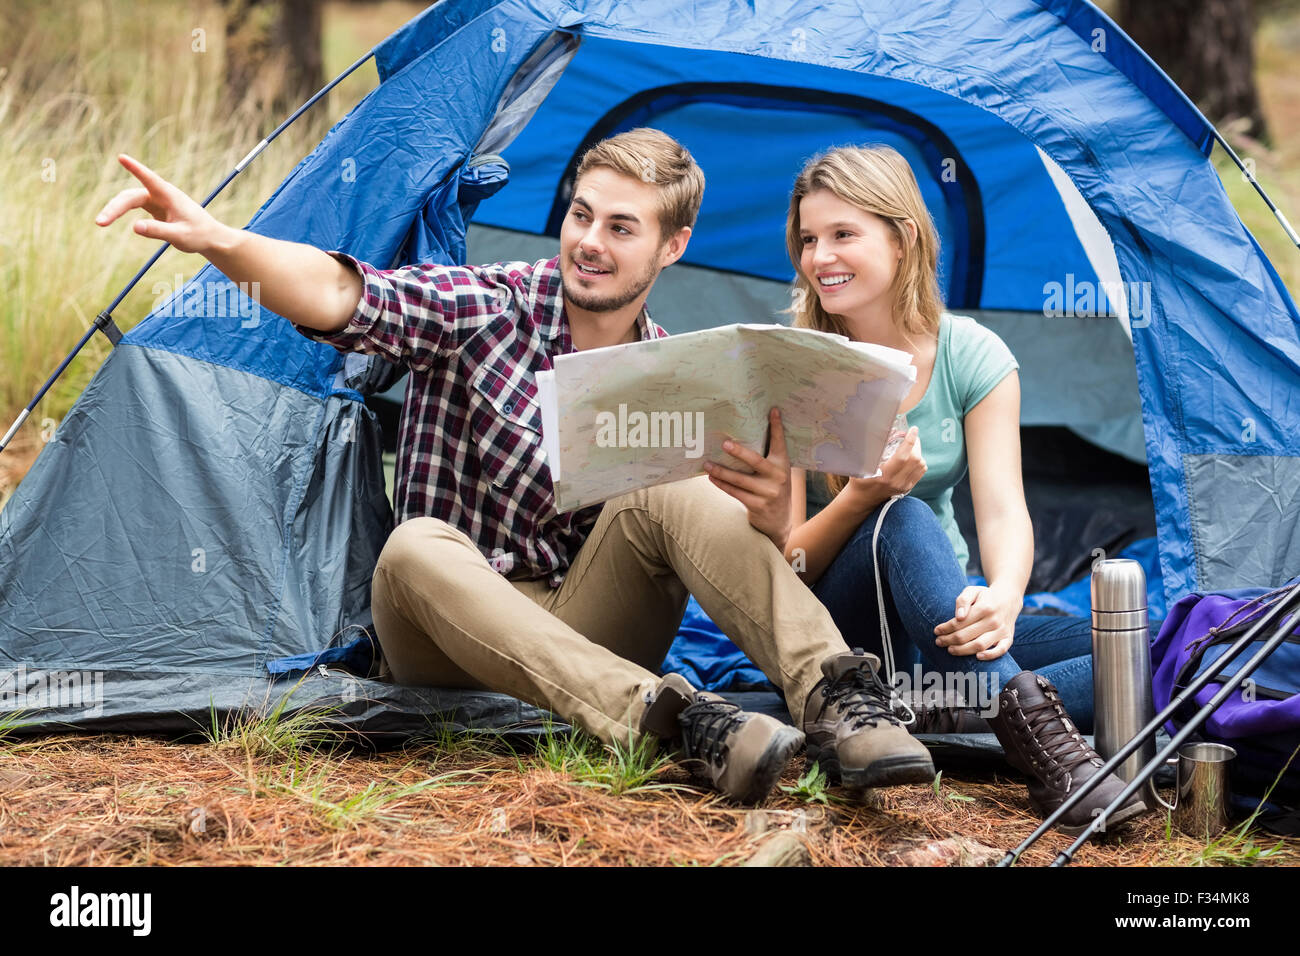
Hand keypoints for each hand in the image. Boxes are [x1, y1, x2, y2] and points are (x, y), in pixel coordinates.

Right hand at [94, 154, 223, 253]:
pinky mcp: (153, 208)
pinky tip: (107, 218)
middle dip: (114, 208)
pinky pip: (131, 206)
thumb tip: (134, 227)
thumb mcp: (180, 236)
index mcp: (169, 196)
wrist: (209, 237)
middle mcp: (159, 195)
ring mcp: (155, 200)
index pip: (150, 179)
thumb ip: (159, 231)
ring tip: (100, 223)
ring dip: (113, 210)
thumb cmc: (199, 235)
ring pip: (128, 201)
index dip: (135, 169)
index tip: (122, 157)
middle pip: (130, 196)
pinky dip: (119, 211)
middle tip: (100, 222)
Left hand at [704, 408, 791, 549]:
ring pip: (740, 479)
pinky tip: (712, 478)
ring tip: (707, 464)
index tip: (773, 410)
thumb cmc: (772, 489)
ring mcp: (768, 493)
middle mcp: (778, 477)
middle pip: (756, 461)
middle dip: (739, 452)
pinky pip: (735, 492)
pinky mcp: (758, 505)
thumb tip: (742, 436)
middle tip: (724, 444)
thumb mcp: (776, 473)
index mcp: (783, 465)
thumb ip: (766, 458)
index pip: (780, 443)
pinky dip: (722, 485)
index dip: (777, 427)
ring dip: (721, 471)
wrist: (779, 522)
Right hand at [845, 426, 925, 507]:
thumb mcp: (861, 465)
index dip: (909, 441)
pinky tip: (911, 457)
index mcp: (884, 475)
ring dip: (918, 452)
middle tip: (910, 436)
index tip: (913, 430)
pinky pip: (921, 471)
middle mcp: (896, 481)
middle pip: (915, 459)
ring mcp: (904, 486)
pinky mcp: (908, 487)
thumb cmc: (860, 479)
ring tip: (910, 447)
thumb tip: (884, 433)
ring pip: (921, 465)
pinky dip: (919, 461)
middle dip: (915, 444)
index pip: (902, 457)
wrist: (863, 498)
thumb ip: (871, 451)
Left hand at [933, 583, 1022, 659]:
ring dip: (962, 650)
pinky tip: (977, 657)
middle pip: (966, 636)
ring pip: (980, 645)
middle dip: (949, 640)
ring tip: (950, 650)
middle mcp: (994, 620)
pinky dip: (990, 656)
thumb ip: (963, 600)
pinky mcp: (1008, 638)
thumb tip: (959, 616)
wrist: (1008, 598)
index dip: (945, 628)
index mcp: (984, 608)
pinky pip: (1001, 650)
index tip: (936, 631)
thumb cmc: (985, 596)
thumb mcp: (972, 591)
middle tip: (938, 642)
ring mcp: (1002, 630)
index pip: (960, 623)